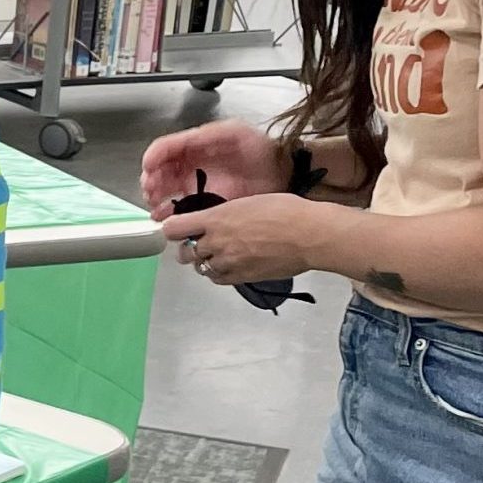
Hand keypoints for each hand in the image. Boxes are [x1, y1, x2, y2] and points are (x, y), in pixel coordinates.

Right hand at [140, 119, 287, 216]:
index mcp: (195, 145)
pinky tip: (166, 217)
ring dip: (155, 198)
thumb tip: (182, 143)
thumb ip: (207, 135)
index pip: (165, 149)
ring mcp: (197, 184)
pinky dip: (169, 213)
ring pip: (165, 191)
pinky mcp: (204, 203)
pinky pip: (181, 208)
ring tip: (156, 205)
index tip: (148, 168)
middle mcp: (192, 165)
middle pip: (160, 172)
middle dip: (150, 181)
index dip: (153, 158)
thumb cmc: (261, 149)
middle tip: (150, 191)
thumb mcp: (234, 132)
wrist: (283, 172)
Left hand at [165, 193, 333, 285]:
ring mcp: (227, 263)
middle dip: (189, 247)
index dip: (173, 230)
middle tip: (202, 242)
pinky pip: (217, 279)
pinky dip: (218, 274)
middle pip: (183, 252)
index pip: (173, 229)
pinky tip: (230, 265)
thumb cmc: (286, 211)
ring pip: (200, 267)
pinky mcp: (240, 278)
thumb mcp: (248, 202)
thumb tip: (216, 220)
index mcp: (216, 219)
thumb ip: (225, 214)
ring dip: (205, 261)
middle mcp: (215, 242)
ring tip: (222, 254)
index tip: (179, 228)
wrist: (310, 235)